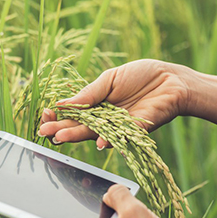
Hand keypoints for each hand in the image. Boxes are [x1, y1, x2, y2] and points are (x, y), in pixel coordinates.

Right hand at [38, 59, 192, 147]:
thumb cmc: (142, 75)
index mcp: (96, 105)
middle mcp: (105, 119)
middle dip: (60, 129)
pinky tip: (99, 142)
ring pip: (95, 134)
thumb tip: (62, 103)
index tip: (46, 114)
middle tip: (44, 131)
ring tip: (60, 137)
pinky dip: (110, 140)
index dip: (58, 115)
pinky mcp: (136, 131)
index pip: (72, 114)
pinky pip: (121, 137)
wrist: (172, 80)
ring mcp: (119, 127)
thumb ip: (89, 93)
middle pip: (79, 126)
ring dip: (78, 136)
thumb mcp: (110, 79)